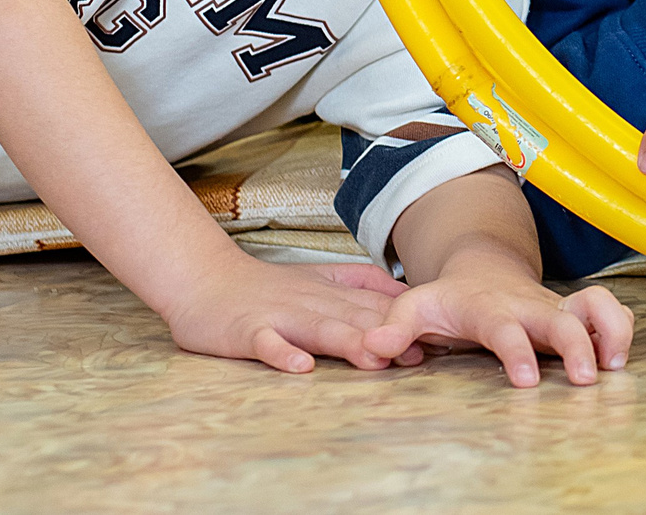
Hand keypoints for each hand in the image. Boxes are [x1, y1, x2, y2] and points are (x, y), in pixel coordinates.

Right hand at [158, 250, 411, 373]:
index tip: (441, 338)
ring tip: (375, 358)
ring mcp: (278, 316)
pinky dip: (281, 354)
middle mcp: (310, 302)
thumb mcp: (320, 278)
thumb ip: (362, 283)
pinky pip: (265, 344)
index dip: (406, 321)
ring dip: (347, 342)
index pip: (374, 306)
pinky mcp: (246, 331)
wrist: (203, 280)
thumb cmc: (265, 288)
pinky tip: (300, 368)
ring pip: (317, 328)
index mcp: (330, 293)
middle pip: (353, 318)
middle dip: (387, 335)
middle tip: (421, 355)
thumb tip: (408, 293)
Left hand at [360, 256, 634, 386]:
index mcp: (492, 309)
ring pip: (599, 306)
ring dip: (612, 332)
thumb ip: (394, 327)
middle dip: (579, 345)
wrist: (483, 267)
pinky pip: (611, 313)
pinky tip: (618, 359)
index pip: (506, 329)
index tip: (527, 380)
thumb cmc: (452, 297)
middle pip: (563, 319)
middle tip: (584, 379)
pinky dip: (622, 331)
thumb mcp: (417, 306)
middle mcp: (530, 306)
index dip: (518, 351)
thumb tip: (372, 349)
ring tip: (613, 366)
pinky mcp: (577, 314)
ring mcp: (557, 308)